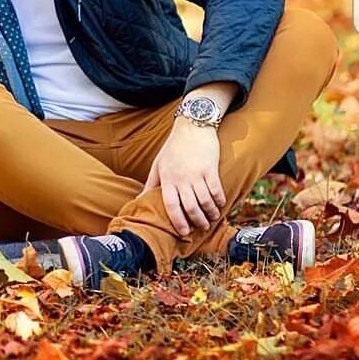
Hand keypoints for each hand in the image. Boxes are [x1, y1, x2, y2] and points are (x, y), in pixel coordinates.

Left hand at [141, 120, 225, 235]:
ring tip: (213, 218)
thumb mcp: (158, 164)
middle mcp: (181, 178)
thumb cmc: (173, 148)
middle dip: (197, 221)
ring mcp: (196, 174)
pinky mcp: (211, 169)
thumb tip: (139, 199)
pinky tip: (220, 205)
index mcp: (167, 178)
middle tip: (203, 228)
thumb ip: (151, 183)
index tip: (183, 232)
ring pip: (205, 201)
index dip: (177, 220)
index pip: (170, 204)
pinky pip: (216, 190)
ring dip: (210, 213)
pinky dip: (219, 200)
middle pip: (190, 206)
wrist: (191, 127)